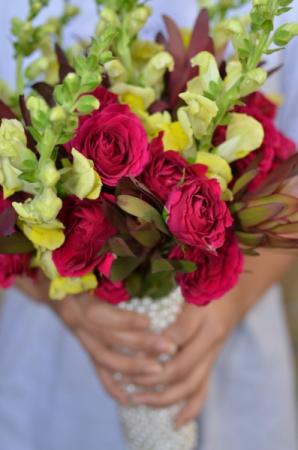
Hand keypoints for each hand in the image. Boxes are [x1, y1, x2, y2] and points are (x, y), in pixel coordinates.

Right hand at [15, 274, 176, 403]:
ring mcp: (80, 336)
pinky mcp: (85, 345)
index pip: (101, 316)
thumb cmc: (72, 265)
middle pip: (108, 340)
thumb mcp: (85, 262)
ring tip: (159, 370)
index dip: (124, 320)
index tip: (150, 321)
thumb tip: (142, 258)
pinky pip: (98, 371)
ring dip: (132, 368)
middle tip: (169, 348)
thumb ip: (108, 264)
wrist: (46, 281)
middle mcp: (76, 320)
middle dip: (140, 346)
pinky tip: (130, 397)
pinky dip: (113, 385)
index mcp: (76, 298)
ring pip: (105, 359)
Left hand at [127, 296, 240, 425]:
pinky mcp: (212, 364)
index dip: (153, 347)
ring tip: (137, 399)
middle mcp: (211, 339)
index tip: (130, 353)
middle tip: (127, 381)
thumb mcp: (187, 287)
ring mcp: (213, 354)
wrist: (232, 295)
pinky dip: (190, 409)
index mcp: (204, 316)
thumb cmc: (203, 287)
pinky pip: (203, 390)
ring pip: (191, 385)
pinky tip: (175, 421)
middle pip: (181, 367)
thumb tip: (141, 321)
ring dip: (163, 398)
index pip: (176, 336)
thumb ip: (166, 298)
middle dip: (152, 378)